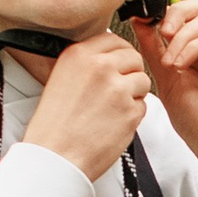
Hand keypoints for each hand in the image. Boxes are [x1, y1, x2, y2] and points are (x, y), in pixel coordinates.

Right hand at [20, 31, 150, 180]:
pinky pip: (143, 105)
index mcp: (79, 55)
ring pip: (143, 80)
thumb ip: (85, 64)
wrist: (55, 157)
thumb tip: (107, 57)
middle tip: (118, 89)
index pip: (113, 39)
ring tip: (113, 108)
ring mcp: (117, 88)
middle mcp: (100, 67)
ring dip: (134, 93)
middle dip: (130, 72)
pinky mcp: (130, 111)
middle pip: (133, 57)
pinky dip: (133, 115)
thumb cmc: (54, 125)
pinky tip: (114, 123)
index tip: (117, 64)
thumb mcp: (60, 79)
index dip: (119, 53)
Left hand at [131, 0, 197, 185]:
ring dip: (181, 37)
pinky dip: (194, 47)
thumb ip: (153, 51)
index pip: (180, 14)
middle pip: (197, 7)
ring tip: (169, 63)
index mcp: (191, 50)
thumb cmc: (196, 122)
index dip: (161, 13)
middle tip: (161, 34)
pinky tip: (181, 67)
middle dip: (174, 14)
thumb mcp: (164, 81)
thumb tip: (138, 20)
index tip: (140, 21)